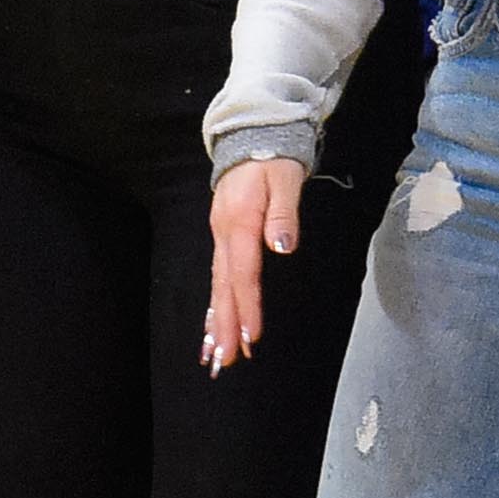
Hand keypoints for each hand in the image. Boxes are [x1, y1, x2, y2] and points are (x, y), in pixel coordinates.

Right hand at [205, 157, 306, 374]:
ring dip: (217, 322)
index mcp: (239, 222)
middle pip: (224, 287)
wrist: (250, 137)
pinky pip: (217, 277)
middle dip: (224, 326)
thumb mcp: (284, 178)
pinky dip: (215, 304)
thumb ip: (283, 213)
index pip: (243, 273)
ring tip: (216, 355)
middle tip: (225, 360)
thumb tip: (282, 246)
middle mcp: (224, 234)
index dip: (247, 306)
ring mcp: (220, 237)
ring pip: (217, 286)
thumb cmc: (272, 159)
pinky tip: (214, 327)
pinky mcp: (223, 238)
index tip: (251, 335)